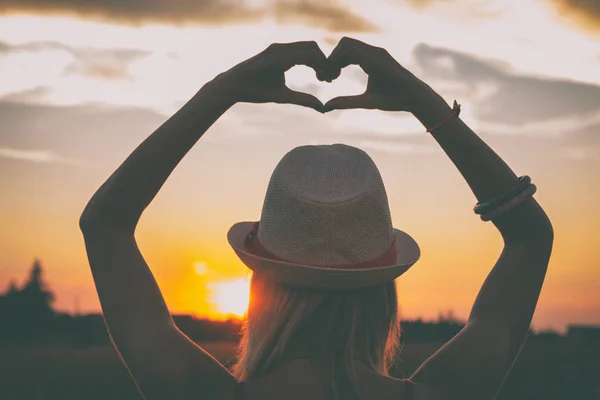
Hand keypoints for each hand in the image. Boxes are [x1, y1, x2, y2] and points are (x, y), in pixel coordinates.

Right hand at [212, 41, 330, 111]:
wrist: (234, 88)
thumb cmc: (256, 91)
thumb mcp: (283, 96)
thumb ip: (302, 99)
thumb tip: (322, 107)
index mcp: (286, 56)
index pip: (312, 53)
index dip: (324, 64)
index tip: (328, 80)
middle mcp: (283, 49)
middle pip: (314, 47)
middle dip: (326, 62)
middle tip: (329, 79)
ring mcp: (277, 49)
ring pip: (309, 48)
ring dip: (321, 62)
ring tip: (324, 79)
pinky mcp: (271, 54)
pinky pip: (297, 54)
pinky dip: (312, 62)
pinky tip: (316, 77)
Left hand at [323, 37, 437, 112]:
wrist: (412, 99)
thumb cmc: (392, 99)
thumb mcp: (365, 101)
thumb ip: (347, 102)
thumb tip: (327, 105)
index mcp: (368, 59)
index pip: (344, 51)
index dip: (332, 62)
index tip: (328, 79)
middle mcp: (371, 52)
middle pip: (342, 44)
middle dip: (330, 59)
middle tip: (326, 78)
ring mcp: (375, 53)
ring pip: (345, 44)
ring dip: (333, 59)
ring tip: (331, 78)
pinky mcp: (378, 58)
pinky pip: (354, 51)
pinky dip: (340, 60)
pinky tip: (338, 75)